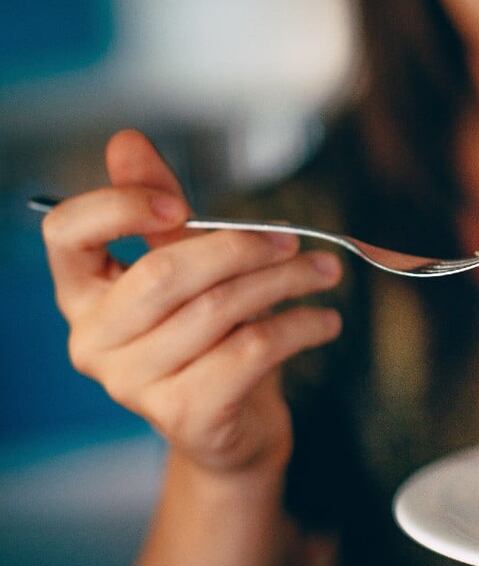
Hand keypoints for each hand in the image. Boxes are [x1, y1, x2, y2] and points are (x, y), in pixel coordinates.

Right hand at [41, 130, 343, 477]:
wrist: (235, 426)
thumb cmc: (210, 336)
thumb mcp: (186, 267)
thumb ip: (159, 210)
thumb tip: (126, 140)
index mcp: (83, 293)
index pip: (66, 233)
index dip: (119, 206)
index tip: (178, 203)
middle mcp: (94, 341)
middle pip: (165, 272)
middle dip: (241, 246)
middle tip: (294, 238)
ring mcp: (135, 384)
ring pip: (218, 309)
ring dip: (285, 282)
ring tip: (325, 271)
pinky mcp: (185, 415)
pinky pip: (251, 351)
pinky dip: (299, 327)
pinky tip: (325, 320)